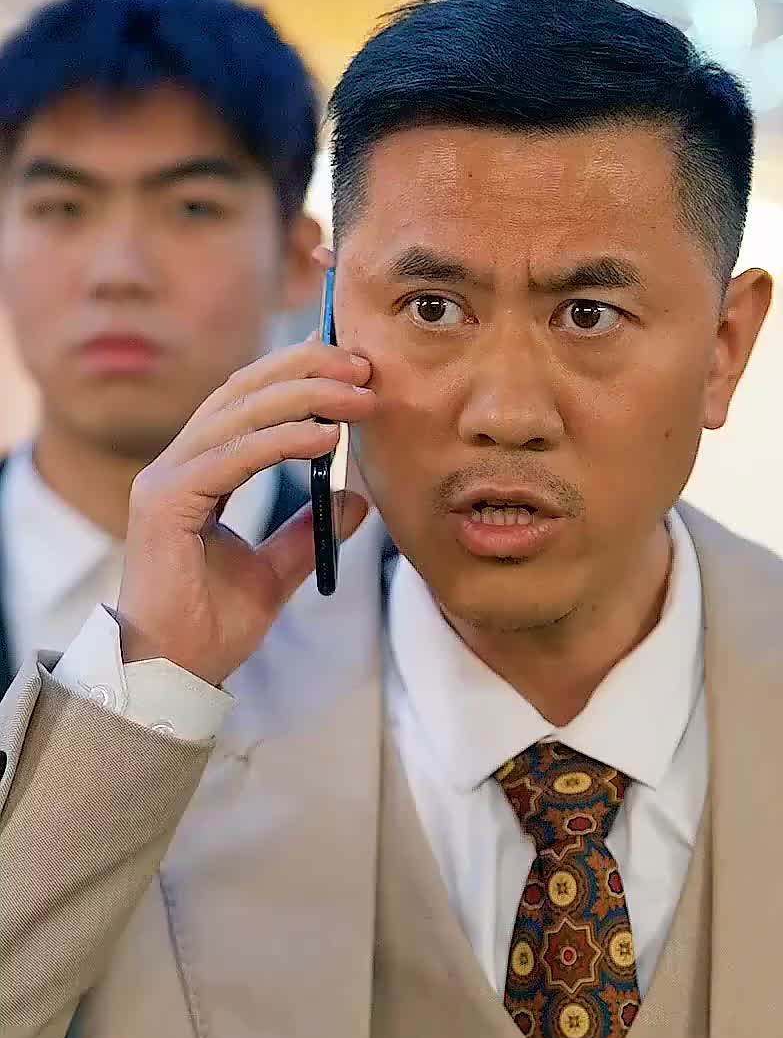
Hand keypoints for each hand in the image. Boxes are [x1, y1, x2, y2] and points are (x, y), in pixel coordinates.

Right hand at [116, 341, 373, 685]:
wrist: (173, 672)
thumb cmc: (209, 627)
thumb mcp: (273, 572)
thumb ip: (306, 532)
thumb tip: (355, 499)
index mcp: (195, 473)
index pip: (245, 403)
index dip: (294, 374)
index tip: (346, 365)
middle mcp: (176, 466)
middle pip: (242, 392)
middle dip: (304, 369)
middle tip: (361, 366)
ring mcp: (165, 481)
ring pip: (238, 415)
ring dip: (304, 398)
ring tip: (358, 397)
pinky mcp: (166, 504)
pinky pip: (233, 457)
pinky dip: (281, 442)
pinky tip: (325, 438)